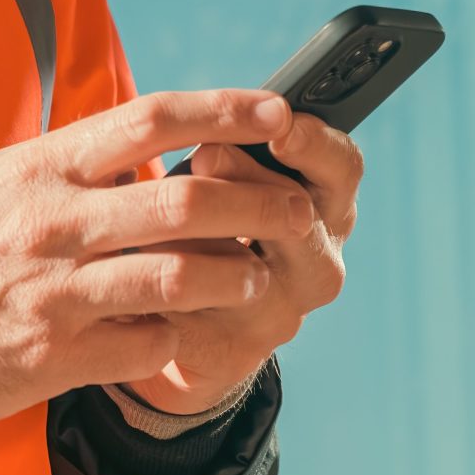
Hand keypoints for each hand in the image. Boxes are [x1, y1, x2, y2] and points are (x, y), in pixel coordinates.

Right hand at [0, 91, 318, 433]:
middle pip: (186, 202)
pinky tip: (184, 334)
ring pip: (181, 279)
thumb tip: (131, 139)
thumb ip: (59, 161)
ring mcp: (55, 294)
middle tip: (299, 212)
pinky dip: (179, 338)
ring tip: (258, 277)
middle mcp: (53, 224)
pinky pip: (148, 345)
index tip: (277, 110)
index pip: (150, 119)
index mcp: (40, 168)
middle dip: (261, 206)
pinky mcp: (54, 358)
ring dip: (237, 277)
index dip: (224, 111)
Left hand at [118, 109, 360, 414]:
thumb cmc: (205, 223)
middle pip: (300, 218)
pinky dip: (163, 280)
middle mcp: (318, 265)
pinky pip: (198, 311)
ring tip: (155, 212)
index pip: (342, 168)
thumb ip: (232, 153)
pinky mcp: (233, 351)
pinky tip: (132, 262)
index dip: (315, 144)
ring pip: (248, 270)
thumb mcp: (226, 179)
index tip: (280, 123)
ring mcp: (280, 315)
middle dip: (247, 181)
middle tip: (201, 155)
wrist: (180, 316)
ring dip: (198, 234)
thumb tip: (209, 141)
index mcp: (327, 210)